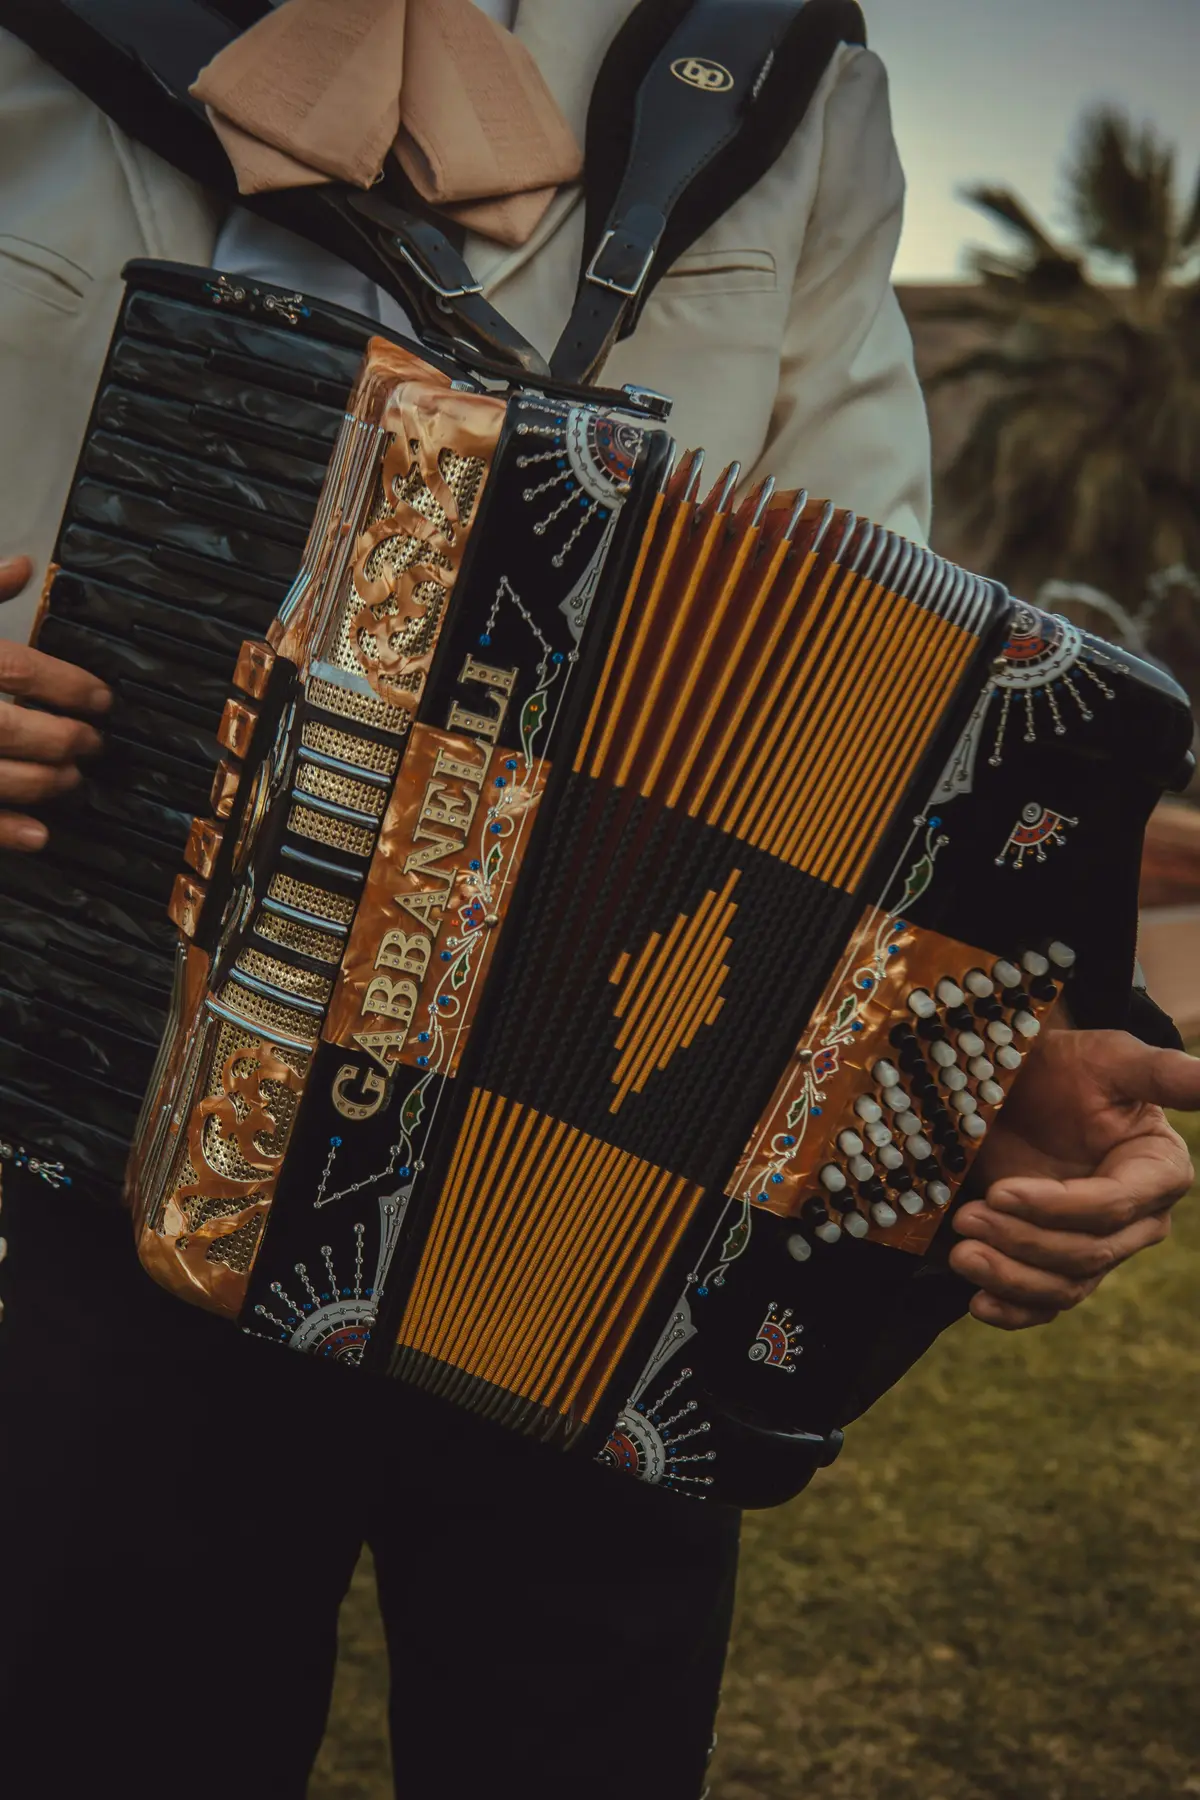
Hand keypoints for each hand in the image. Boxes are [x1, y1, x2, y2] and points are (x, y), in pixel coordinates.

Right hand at [0, 555, 111, 850]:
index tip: (101, 698)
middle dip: (65, 739)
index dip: (70, 685)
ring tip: (72, 779)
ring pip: (1, 777)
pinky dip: (6, 830)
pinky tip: (37, 834)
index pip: (22, 670)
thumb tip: (20, 567)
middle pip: (18, 729)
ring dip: (46, 783)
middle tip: (93, 742)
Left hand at [950, 1026, 1199, 1329]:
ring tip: (962, 1254)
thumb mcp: (1112, 1058)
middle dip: (1023, 1239)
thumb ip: (1162, 1073)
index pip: (1112, 1206)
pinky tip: (979, 1303)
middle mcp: (1136, 1218)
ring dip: (1011, 1277)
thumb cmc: (1071, 1066)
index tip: (1000, 1191)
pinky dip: (1015, 1311)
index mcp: (1158, 1171)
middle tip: (967, 1216)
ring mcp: (1099, 1246)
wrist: (1024, 1085)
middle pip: (1086, 1251)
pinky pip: (1047, 1304)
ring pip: (1066, 1285)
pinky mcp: (1061, 1262)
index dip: (1057, 1207)